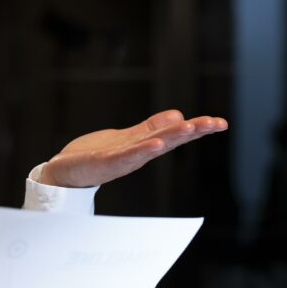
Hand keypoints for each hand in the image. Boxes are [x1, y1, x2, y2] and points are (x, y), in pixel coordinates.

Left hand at [38, 110, 227, 187]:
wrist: (65, 172)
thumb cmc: (95, 156)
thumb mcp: (127, 137)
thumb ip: (151, 128)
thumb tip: (178, 115)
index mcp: (144, 146)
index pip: (175, 134)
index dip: (198, 128)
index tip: (221, 122)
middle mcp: (137, 154)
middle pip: (169, 139)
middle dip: (193, 131)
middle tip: (216, 123)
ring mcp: (122, 159)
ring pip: (152, 146)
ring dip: (172, 137)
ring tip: (191, 127)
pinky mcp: (103, 161)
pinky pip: (125, 156)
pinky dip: (141, 150)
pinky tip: (155, 144)